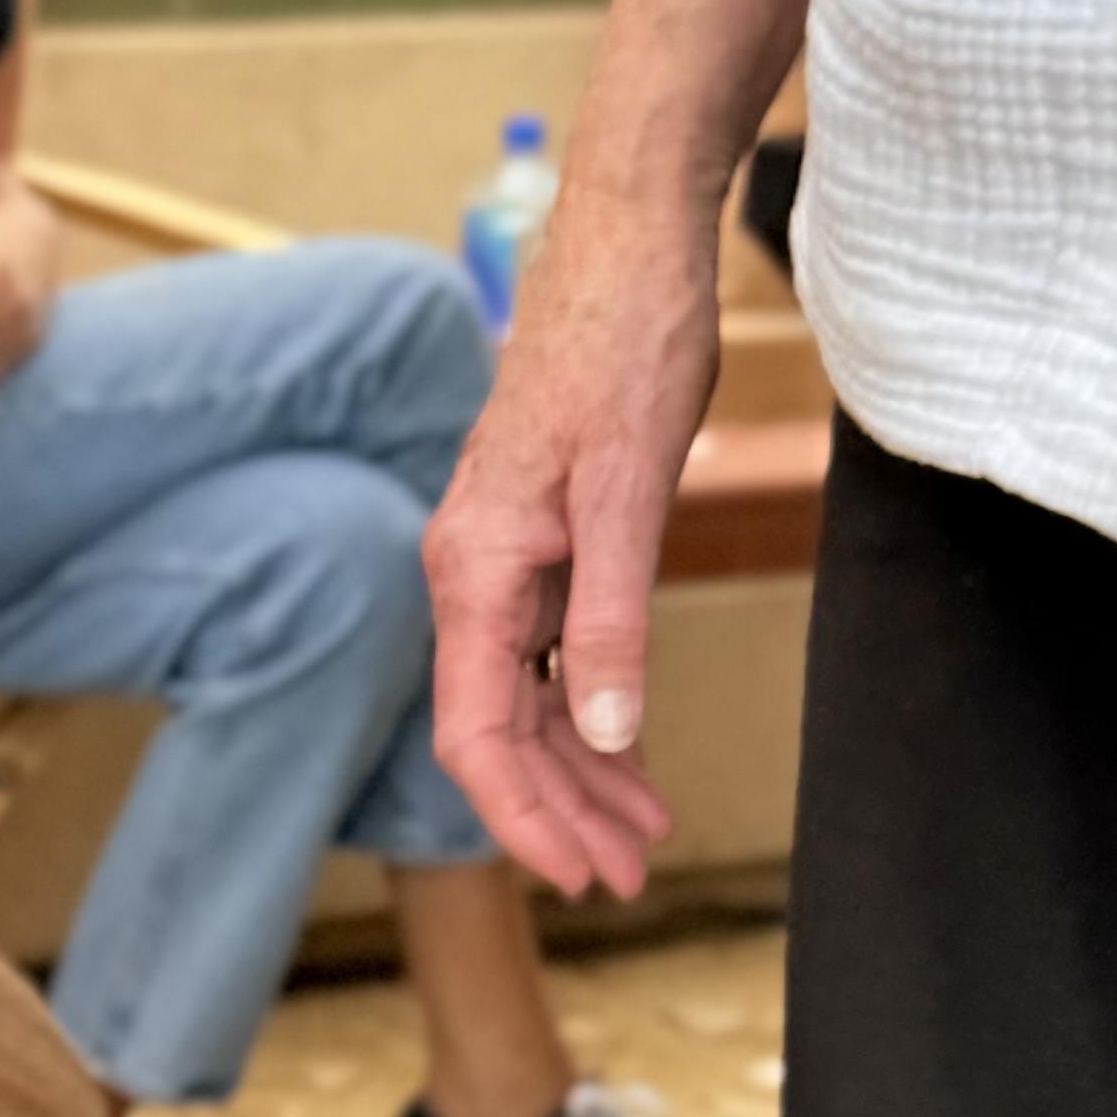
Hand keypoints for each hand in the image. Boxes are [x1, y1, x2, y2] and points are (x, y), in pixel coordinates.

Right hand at [423, 192, 716, 900]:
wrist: (628, 241)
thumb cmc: (626, 344)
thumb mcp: (630, 491)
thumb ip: (611, 619)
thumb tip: (602, 733)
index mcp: (474, 568)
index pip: (477, 734)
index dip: (524, 816)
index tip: (581, 875)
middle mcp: (472, 572)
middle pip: (500, 731)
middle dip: (563, 811)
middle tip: (629, 875)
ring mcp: (502, 558)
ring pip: (527, 698)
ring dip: (582, 770)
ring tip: (644, 830)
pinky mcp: (540, 539)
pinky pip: (550, 652)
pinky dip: (590, 709)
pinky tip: (627, 751)